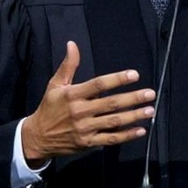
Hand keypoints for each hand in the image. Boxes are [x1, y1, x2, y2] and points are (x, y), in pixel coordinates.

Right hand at [21, 41, 155, 160]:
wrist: (38, 137)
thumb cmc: (49, 108)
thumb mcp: (55, 85)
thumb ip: (68, 65)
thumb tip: (72, 44)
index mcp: (73, 95)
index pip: (99, 84)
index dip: (117, 79)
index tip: (134, 75)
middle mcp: (80, 112)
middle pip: (111, 104)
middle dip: (132, 98)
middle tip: (150, 93)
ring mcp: (85, 129)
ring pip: (114, 121)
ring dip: (134, 116)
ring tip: (150, 110)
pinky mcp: (88, 143)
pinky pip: (111, 139)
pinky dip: (126, 135)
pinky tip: (141, 130)